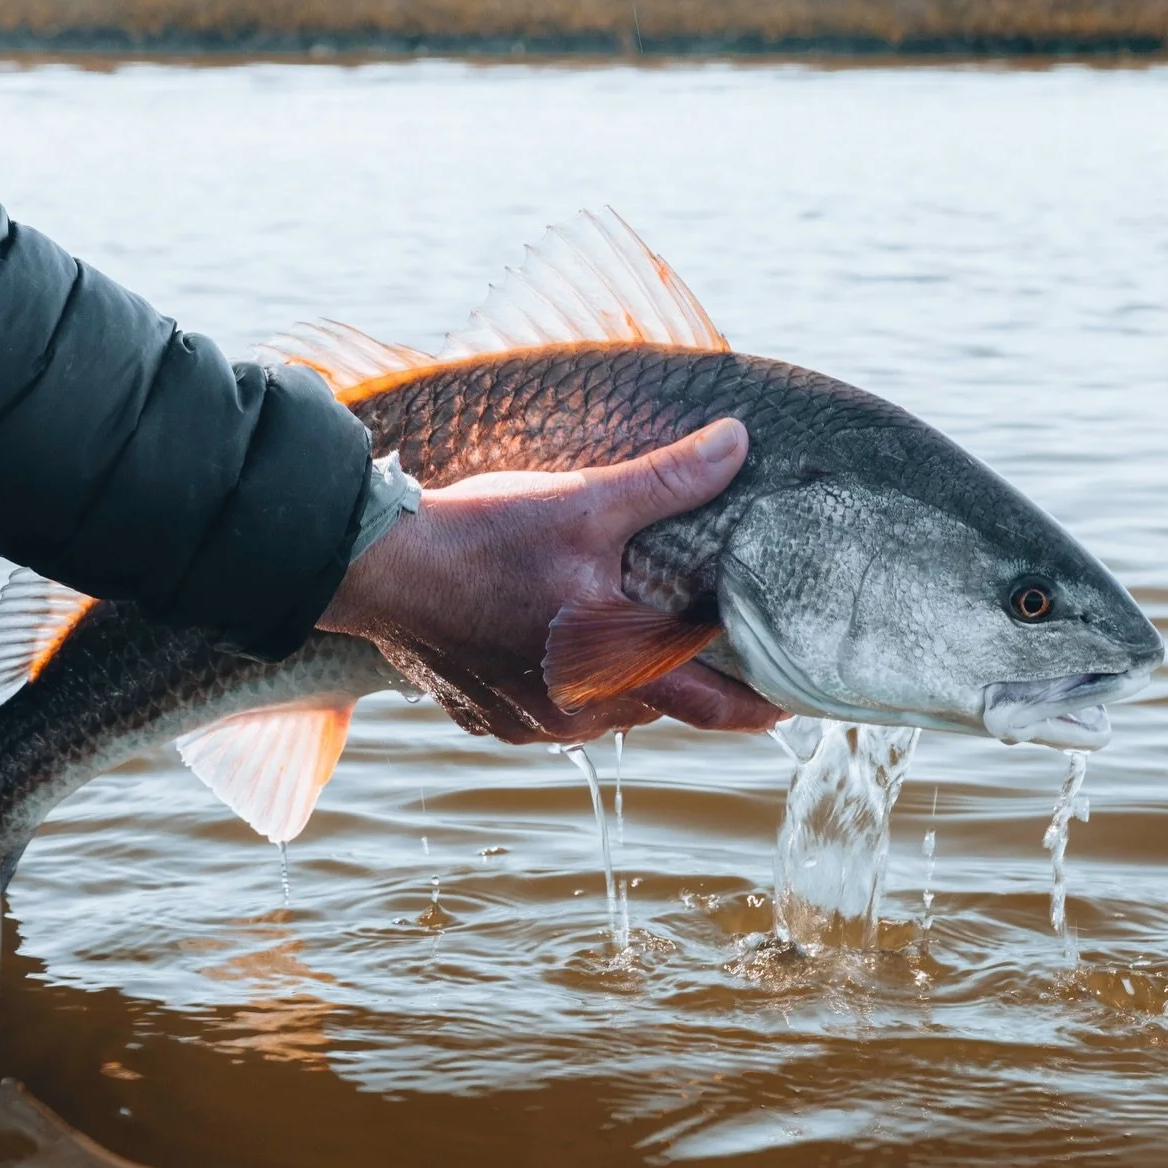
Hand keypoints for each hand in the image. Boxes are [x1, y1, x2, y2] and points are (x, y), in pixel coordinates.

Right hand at [319, 418, 777, 743]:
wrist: (374, 567)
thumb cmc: (483, 536)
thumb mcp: (583, 500)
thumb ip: (667, 480)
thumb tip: (736, 443)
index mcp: (612, 671)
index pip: (713, 708)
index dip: (760, 703)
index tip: (793, 694)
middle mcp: (575, 714)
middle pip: (657, 703)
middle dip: (682, 674)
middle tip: (709, 636)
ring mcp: (527, 724)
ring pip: (602, 707)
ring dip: (621, 673)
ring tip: (628, 625)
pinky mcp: (486, 718)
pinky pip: (549, 707)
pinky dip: (565, 676)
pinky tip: (554, 631)